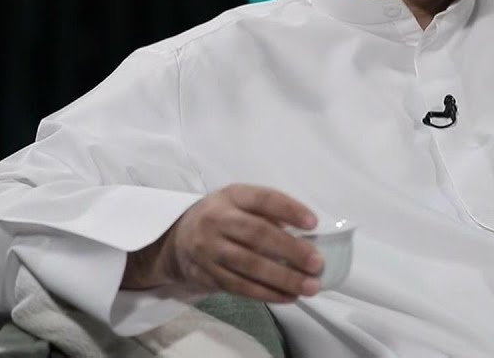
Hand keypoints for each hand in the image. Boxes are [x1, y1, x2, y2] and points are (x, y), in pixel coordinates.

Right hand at [122, 184, 323, 302]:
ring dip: (283, 278)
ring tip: (309, 286)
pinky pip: (240, 287)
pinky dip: (267, 293)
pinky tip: (288, 297)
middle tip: (317, 263)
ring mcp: (209, 249)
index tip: (313, 223)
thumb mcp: (240, 202)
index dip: (289, 210)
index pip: (263, 199)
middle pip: (257, 235)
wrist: (176, 241)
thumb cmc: (222, 217)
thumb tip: (307, 234)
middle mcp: (217, 220)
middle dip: (291, 250)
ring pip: (249, 265)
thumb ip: (268, 212)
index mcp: (232, 196)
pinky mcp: (206, 274)